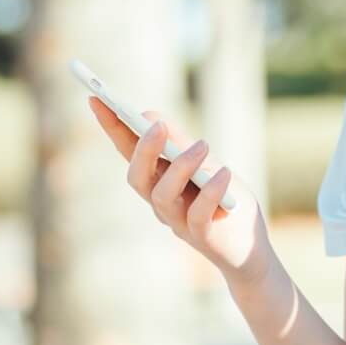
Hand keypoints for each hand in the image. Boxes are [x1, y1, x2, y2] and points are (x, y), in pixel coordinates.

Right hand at [88, 97, 272, 286]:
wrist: (250, 247)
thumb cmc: (226, 198)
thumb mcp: (205, 163)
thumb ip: (179, 143)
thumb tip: (150, 117)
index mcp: (157, 180)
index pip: (127, 151)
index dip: (110, 127)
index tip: (95, 98)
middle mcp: (161, 202)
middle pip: (137, 177)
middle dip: (142, 149)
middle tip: (156, 124)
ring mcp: (178, 222)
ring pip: (162, 196)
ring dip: (181, 166)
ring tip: (203, 144)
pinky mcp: (202, 237)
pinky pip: (199, 215)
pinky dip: (211, 192)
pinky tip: (224, 174)